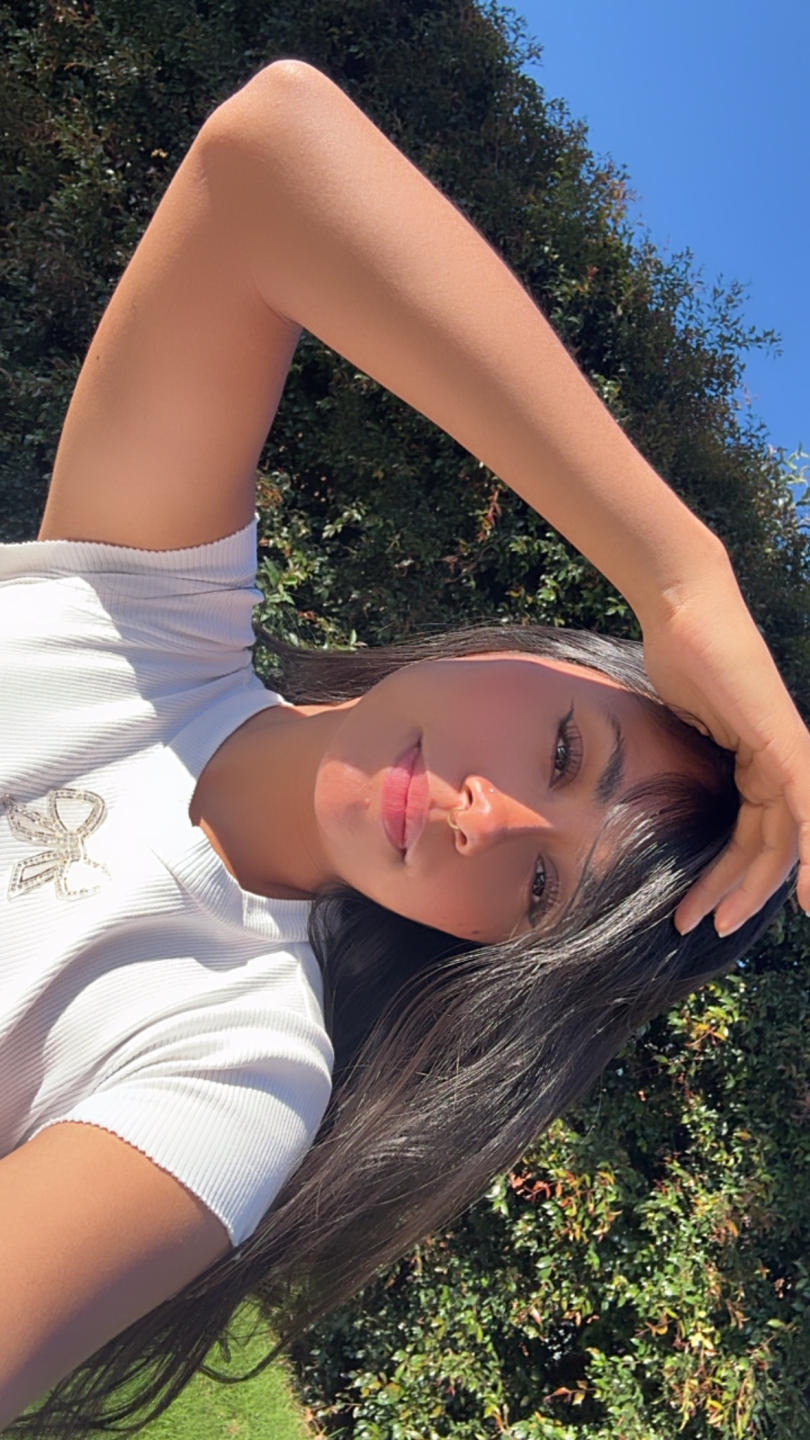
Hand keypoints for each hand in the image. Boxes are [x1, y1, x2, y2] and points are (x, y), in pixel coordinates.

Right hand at [639, 566, 809, 935]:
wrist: (684, 613)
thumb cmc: (676, 658)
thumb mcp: (678, 729)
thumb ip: (684, 765)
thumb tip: (649, 796)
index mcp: (759, 763)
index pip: (755, 835)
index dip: (729, 877)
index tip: (700, 911)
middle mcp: (782, 763)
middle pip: (770, 846)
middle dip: (736, 892)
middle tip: (703, 926)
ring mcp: (788, 753)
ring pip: (787, 838)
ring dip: (754, 885)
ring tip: (718, 920)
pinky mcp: (786, 745)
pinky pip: (805, 809)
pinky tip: (808, 891)